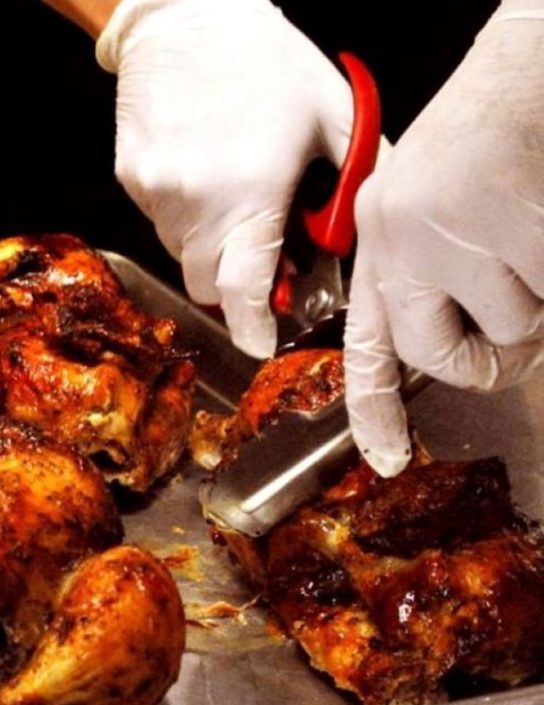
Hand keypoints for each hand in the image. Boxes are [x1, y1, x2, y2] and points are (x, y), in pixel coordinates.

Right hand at [97, 0, 354, 357]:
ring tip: (232, 196)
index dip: (254, 327)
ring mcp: (155, 193)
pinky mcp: (131, 178)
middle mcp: (195, 203)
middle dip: (235, 284)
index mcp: (251, 194)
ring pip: (183, 254)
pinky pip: (159, 221)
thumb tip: (354, 243)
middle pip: (208, 286)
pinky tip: (202, 171)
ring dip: (211, 246)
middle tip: (260, 253)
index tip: (262, 339)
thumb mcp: (334, 116)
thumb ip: (353, 185)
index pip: (243, 293)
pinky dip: (185, 214)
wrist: (187, 14)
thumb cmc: (267, 60)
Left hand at [345, 0, 543, 476]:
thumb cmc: (498, 131)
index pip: (366, 339)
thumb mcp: (439, 202)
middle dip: (486, 359)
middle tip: (520, 332)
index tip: (386, 457)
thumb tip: (465, 347)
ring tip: (533, 229)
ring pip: (514, 325)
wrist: (536, 59)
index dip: (374, 406)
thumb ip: (435, 275)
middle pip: (434, 355)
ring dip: (540, 295)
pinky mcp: (514, 227)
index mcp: (382, 233)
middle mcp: (401, 237)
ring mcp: (454, 233)